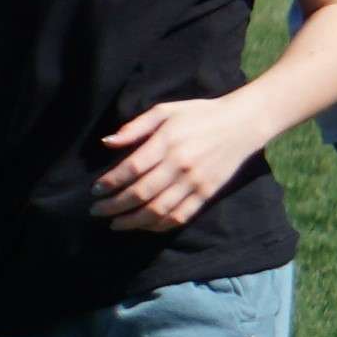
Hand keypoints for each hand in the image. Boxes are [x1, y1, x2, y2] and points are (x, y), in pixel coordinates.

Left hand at [92, 98, 261, 231]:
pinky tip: (143, 225)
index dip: (111, 182)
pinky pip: (179, 216)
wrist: (242, 124)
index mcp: (168, 142)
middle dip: (114, 206)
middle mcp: (181, 165)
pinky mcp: (207, 194)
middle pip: (141, 193)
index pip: (132, 168)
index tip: (95, 190)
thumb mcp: (166, 111)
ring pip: (158, 210)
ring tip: (114, 224)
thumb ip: (136, 127)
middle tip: (96, 211)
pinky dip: (158, 225)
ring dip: (132, 221)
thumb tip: (107, 142)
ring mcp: (195, 182)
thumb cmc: (199, 114)